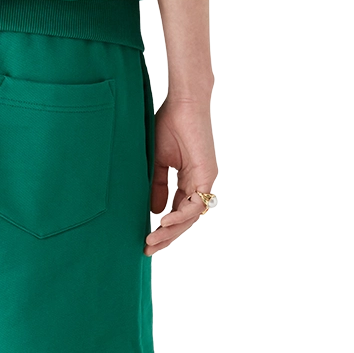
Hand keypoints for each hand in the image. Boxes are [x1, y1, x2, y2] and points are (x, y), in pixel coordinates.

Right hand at [145, 90, 216, 255]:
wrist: (181, 104)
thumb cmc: (168, 125)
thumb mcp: (157, 162)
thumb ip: (157, 186)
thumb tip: (155, 212)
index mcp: (190, 180)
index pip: (178, 211)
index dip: (164, 228)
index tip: (146, 241)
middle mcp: (200, 183)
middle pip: (186, 219)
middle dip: (167, 235)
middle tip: (148, 248)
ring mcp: (205, 179)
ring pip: (192, 215)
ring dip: (172, 229)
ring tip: (152, 238)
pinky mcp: (206, 174)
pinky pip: (195, 202)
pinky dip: (180, 214)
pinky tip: (163, 222)